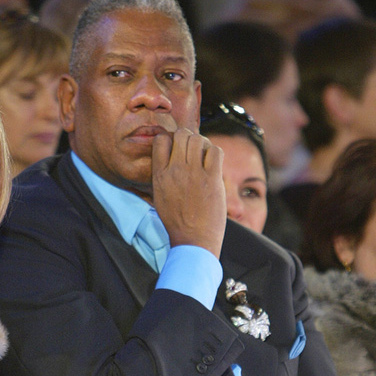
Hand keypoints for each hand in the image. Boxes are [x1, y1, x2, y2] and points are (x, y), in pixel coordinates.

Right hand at [152, 128, 225, 258]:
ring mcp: (194, 174)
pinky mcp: (212, 179)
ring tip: (205, 156)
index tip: (178, 147)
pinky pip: (216, 151)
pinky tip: (214, 164)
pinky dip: (215, 153)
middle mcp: (175, 170)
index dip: (171, 139)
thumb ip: (162, 175)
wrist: (193, 240)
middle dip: (189, 138)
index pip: (161, 140)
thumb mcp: (159, 196)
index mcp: (159, 175)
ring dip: (203, 144)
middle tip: (194, 150)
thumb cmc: (177, 222)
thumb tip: (167, 158)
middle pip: (181, 135)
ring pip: (198, 139)